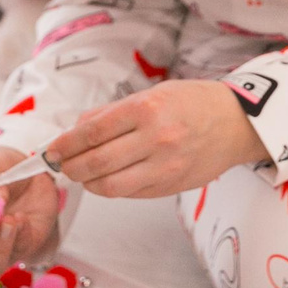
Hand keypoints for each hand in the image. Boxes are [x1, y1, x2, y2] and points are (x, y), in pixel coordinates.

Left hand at [48, 81, 263, 198]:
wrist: (236, 123)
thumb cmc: (191, 103)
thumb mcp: (151, 94)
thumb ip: (112, 113)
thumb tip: (75, 130)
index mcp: (146, 109)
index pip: (93, 132)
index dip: (66, 144)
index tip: (52, 149)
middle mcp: (156, 139)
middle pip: (97, 162)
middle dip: (71, 167)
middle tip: (61, 166)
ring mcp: (165, 166)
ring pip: (112, 186)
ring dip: (89, 183)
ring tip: (82, 175)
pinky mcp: (172, 186)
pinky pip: (132, 193)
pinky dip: (112, 189)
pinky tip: (107, 179)